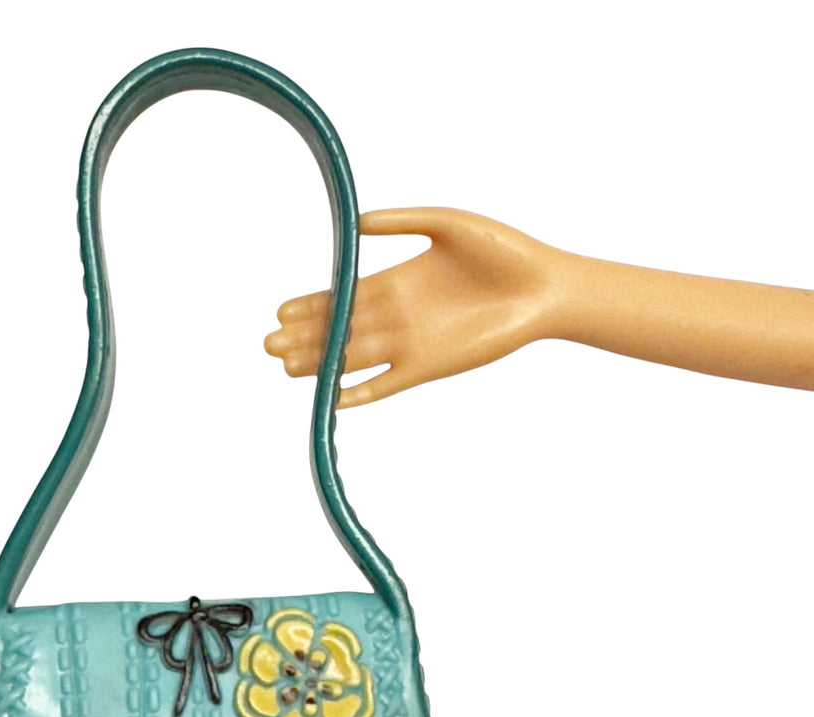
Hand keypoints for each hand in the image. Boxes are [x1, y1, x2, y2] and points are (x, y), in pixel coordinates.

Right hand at [265, 208, 566, 406]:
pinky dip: (359, 391)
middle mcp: (399, 314)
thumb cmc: (503, 250)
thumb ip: (401, 221)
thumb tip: (354, 224)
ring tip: (285, 368)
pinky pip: (386, 384)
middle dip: (304, 337)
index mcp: (399, 279)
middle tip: (268, 344)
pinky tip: (332, 398)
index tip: (279, 310)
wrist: (544, 287)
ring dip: (320, 363)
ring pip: (354, 356)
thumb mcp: (447, 223)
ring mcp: (411, 343)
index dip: (311, 303)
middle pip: (340, 328)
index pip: (344, 294)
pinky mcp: (430, 367)